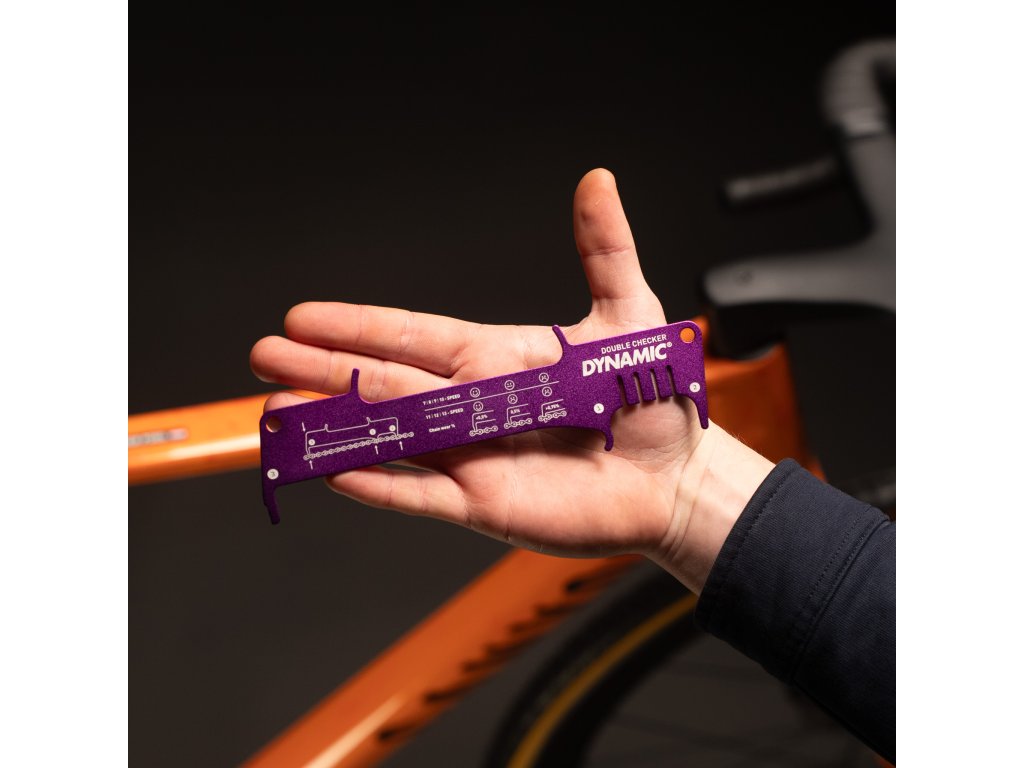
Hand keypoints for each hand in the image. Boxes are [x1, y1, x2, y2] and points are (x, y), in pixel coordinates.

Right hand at [251, 169, 770, 589]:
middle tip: (264, 356)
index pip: (413, 334)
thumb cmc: (651, 400)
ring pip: (390, 438)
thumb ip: (604, 249)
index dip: (358, 325)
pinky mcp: (486, 504)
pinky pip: (422, 496)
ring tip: (278, 411)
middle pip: (385, 382)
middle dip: (323, 367)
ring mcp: (474, 456)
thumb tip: (596, 180)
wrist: (679, 479)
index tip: (305, 316)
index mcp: (496, 358)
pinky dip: (380, 485)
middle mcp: (474, 405)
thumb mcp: (630, 314)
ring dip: (334, 425)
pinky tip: (335, 470)